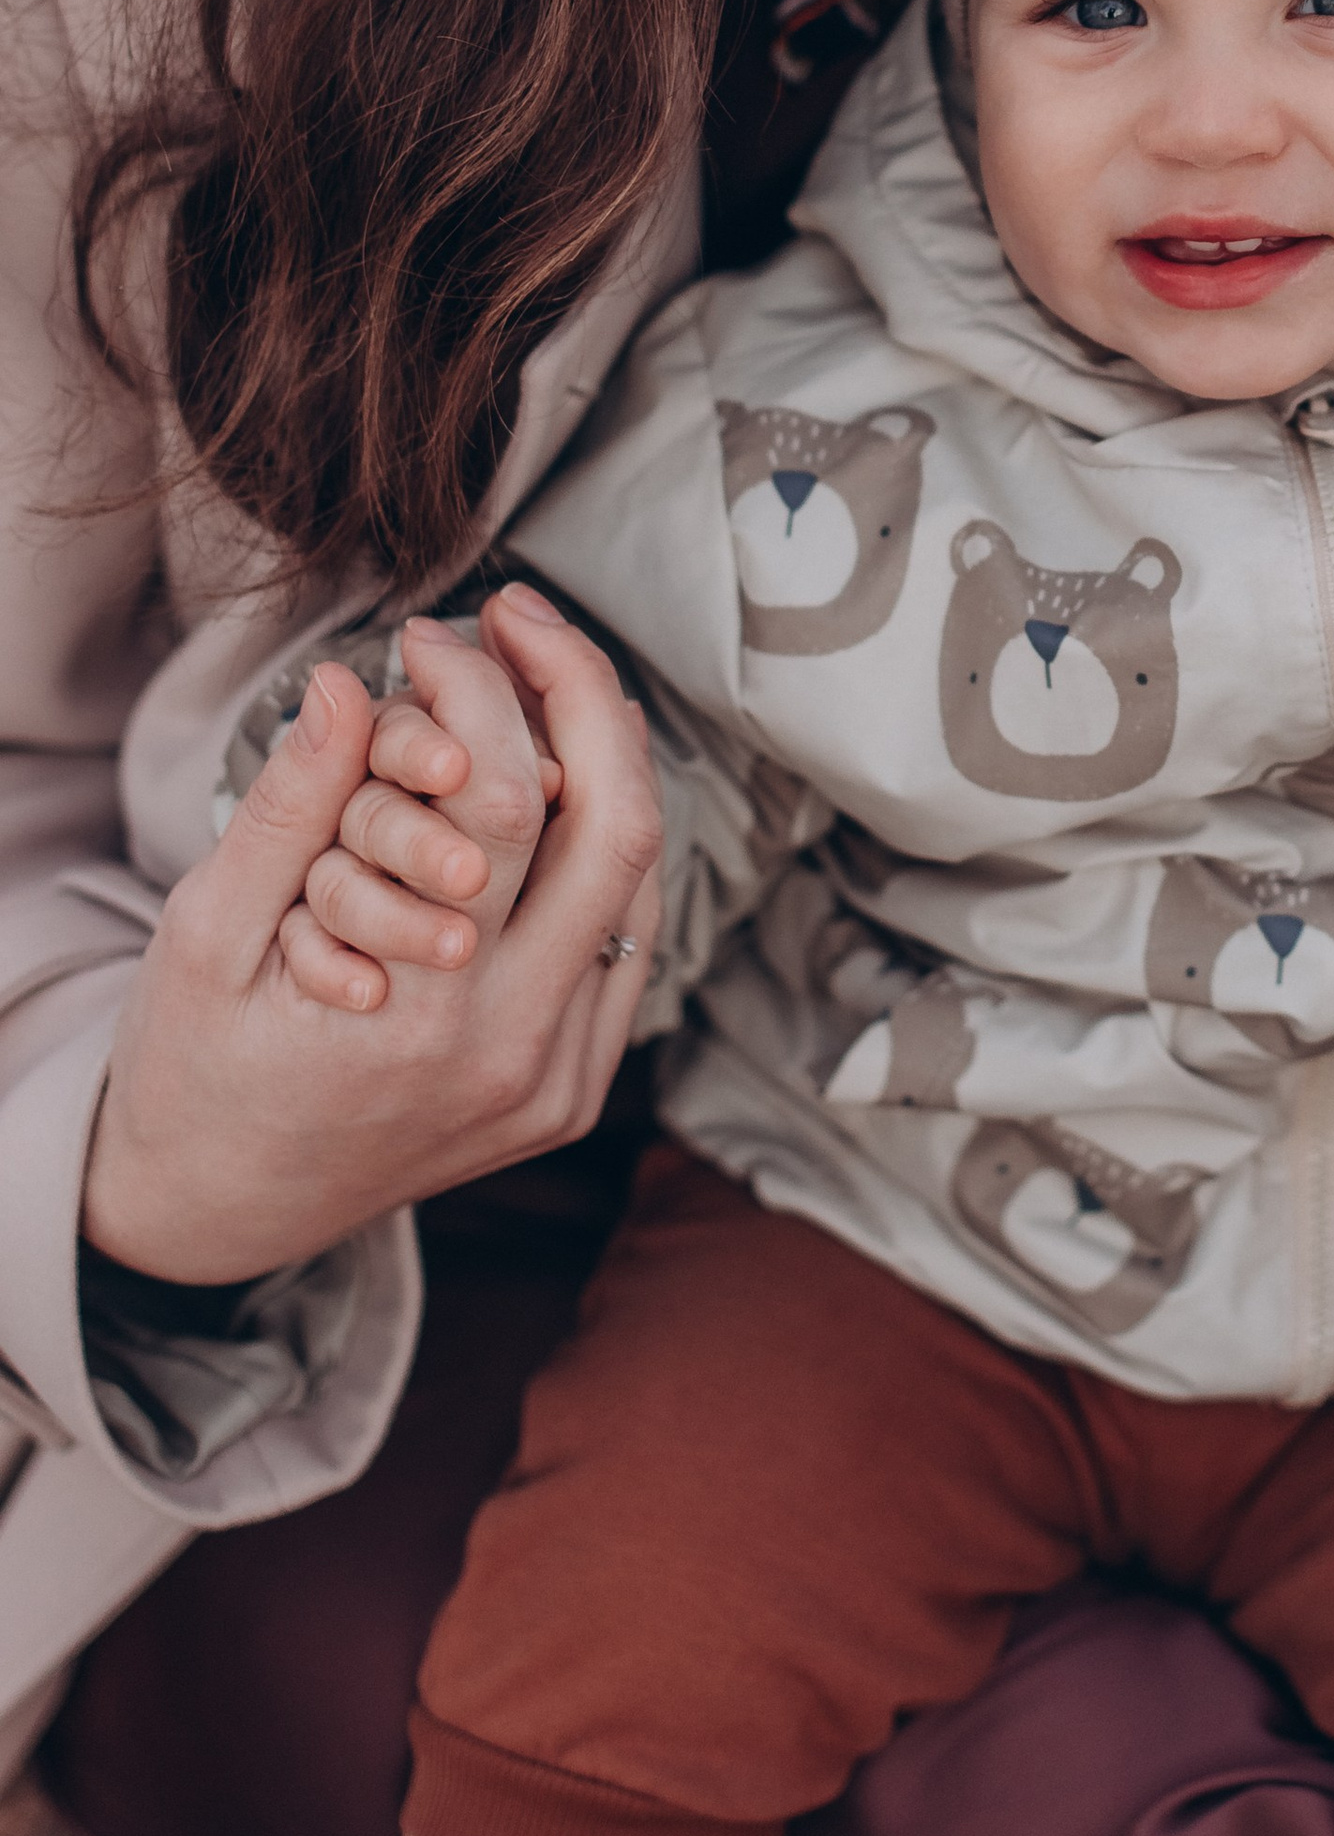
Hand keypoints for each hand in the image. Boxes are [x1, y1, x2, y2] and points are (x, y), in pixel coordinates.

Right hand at [82, 585, 660, 1285]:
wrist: (220, 1213)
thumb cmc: (194, 1072)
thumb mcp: (205, 935)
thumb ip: (288, 808)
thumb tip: (345, 686)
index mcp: (418, 1021)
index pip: (502, 806)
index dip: (478, 691)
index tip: (429, 637)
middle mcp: (514, 1056)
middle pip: (615, 832)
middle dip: (580, 695)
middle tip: (518, 621)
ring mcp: (560, 1079)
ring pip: (638, 878)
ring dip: (601, 760)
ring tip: (538, 679)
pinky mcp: (576, 1086)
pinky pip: (624, 933)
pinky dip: (598, 841)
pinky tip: (555, 776)